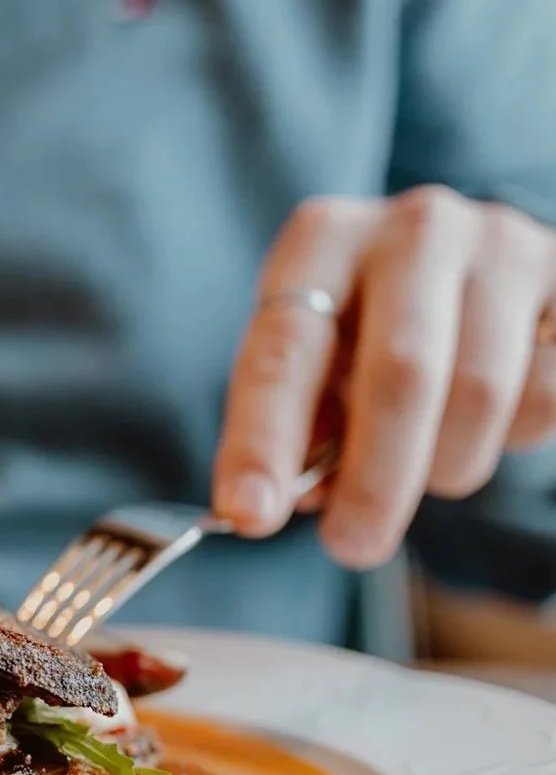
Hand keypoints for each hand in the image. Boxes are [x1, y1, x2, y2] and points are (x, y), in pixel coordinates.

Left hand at [213, 186, 555, 567]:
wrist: (478, 276)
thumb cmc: (371, 334)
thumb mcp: (318, 367)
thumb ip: (297, 428)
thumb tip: (281, 501)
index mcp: (323, 240)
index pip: (284, 351)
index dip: (263, 440)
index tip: (248, 513)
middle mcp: (413, 228)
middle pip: (401, 374)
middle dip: (375, 480)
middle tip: (352, 546)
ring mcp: (501, 244)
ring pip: (480, 394)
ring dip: (446, 465)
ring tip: (427, 464)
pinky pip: (546, 392)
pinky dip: (514, 437)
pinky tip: (490, 419)